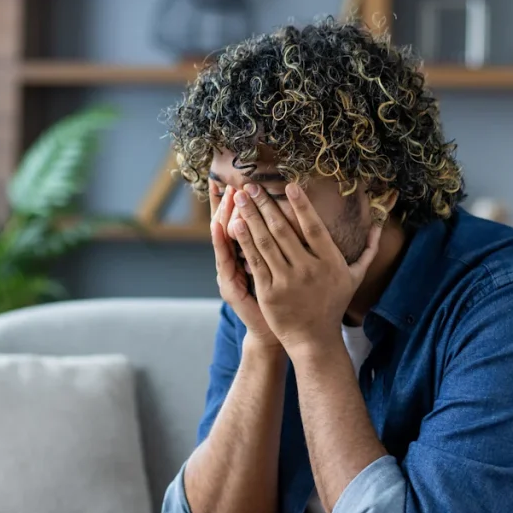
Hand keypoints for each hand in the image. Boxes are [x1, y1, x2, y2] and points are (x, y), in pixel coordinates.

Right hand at [211, 186, 280, 349]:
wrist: (274, 333)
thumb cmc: (282, 301)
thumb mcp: (282, 269)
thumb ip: (283, 245)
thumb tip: (291, 217)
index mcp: (248, 255)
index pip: (238, 221)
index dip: (233, 202)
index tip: (233, 180)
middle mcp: (233, 261)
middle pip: (228, 223)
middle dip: (230, 202)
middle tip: (232, 180)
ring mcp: (229, 272)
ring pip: (223, 237)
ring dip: (225, 213)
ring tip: (228, 193)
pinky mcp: (229, 285)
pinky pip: (225, 259)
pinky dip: (222, 241)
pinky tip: (221, 224)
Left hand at [229, 183, 381, 358]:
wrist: (314, 339)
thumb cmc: (333, 305)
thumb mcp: (355, 278)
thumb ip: (368, 250)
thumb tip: (381, 225)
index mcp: (331, 262)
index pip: (314, 227)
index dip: (302, 206)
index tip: (289, 186)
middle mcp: (310, 270)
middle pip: (284, 230)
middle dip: (266, 204)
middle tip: (252, 185)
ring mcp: (288, 281)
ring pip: (266, 242)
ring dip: (251, 216)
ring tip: (241, 197)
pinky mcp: (270, 293)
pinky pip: (255, 262)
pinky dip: (245, 242)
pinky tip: (236, 224)